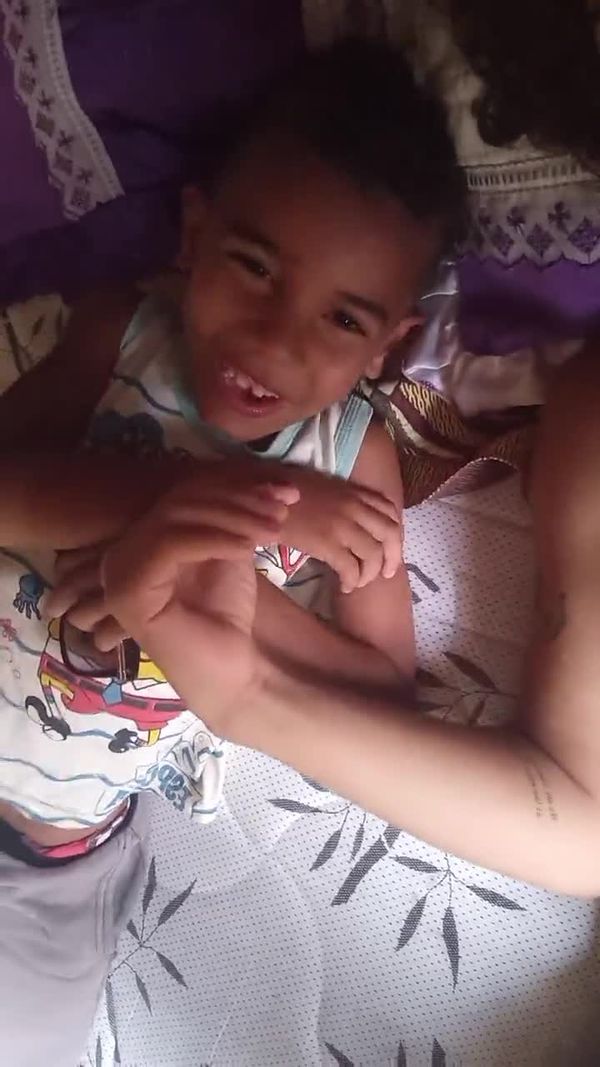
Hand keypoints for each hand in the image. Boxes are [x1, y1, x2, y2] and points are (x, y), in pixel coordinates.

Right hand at [46, 457, 300, 649]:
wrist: (229, 671)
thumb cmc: (227, 614)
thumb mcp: (228, 549)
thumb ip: (226, 515)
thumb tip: (256, 479)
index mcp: (142, 539)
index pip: (186, 494)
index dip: (236, 487)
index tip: (285, 493)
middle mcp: (122, 552)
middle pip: (180, 501)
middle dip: (238, 499)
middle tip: (282, 509)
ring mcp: (120, 572)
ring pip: (176, 517)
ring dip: (233, 517)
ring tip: (274, 529)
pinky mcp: (127, 592)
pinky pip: (171, 544)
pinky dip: (213, 538)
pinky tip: (248, 546)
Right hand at [279, 467, 401, 592]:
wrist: (261, 498)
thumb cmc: (285, 492)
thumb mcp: (323, 488)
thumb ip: (344, 501)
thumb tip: (354, 522)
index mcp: (354, 492)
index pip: (390, 510)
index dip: (395, 532)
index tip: (390, 547)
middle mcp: (355, 507)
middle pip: (390, 534)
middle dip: (393, 557)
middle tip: (386, 573)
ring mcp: (343, 526)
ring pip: (373, 555)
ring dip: (369, 574)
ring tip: (358, 582)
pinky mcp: (328, 544)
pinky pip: (351, 568)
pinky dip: (352, 581)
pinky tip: (345, 587)